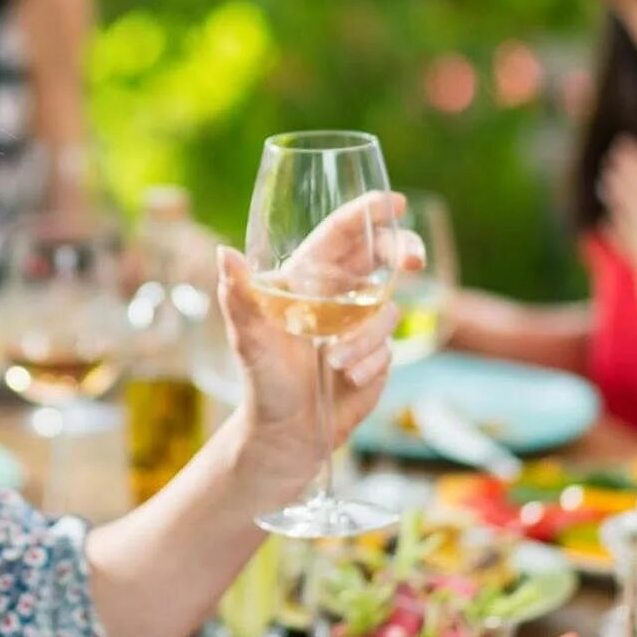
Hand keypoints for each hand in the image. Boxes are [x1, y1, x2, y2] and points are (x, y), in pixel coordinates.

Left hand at [215, 191, 421, 504]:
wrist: (286, 434)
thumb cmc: (262, 382)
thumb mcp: (249, 339)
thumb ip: (239, 295)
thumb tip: (224, 253)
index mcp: (306, 280)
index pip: (340, 235)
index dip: (367, 213)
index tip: (393, 202)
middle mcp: (337, 296)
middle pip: (380, 257)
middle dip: (401, 249)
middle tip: (412, 260)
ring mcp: (359, 325)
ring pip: (386, 310)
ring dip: (366, 336)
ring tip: (335, 362)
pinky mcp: (376, 355)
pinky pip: (388, 348)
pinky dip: (370, 363)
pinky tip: (346, 380)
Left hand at [600, 102, 636, 307]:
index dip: (630, 157)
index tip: (621, 146)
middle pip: (627, 188)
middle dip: (620, 175)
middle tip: (610, 164)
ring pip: (621, 210)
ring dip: (614, 198)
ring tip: (604, 187)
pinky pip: (621, 240)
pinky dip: (614, 231)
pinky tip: (606, 227)